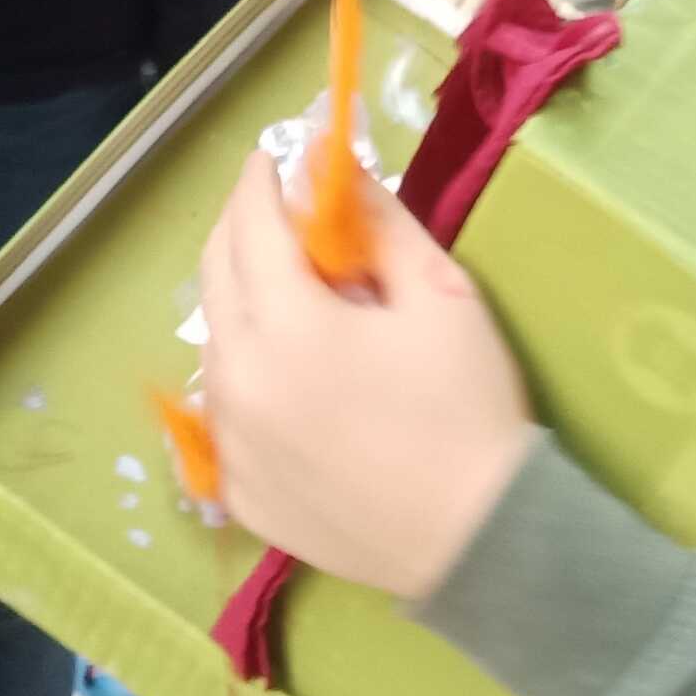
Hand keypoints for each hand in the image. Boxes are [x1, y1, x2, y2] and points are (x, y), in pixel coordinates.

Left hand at [197, 152, 537, 599]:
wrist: (481, 539)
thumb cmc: (467, 408)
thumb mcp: (440, 295)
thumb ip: (378, 224)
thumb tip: (332, 169)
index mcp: (285, 326)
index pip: (250, 227)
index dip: (259, 181)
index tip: (273, 155)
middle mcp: (237, 382)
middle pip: (215, 279)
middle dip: (239, 230)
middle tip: (273, 209)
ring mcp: (231, 445)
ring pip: (214, 348)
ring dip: (240, 306)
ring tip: (288, 296)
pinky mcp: (240, 493)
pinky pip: (225, 414)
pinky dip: (246, 379)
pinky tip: (288, 378)